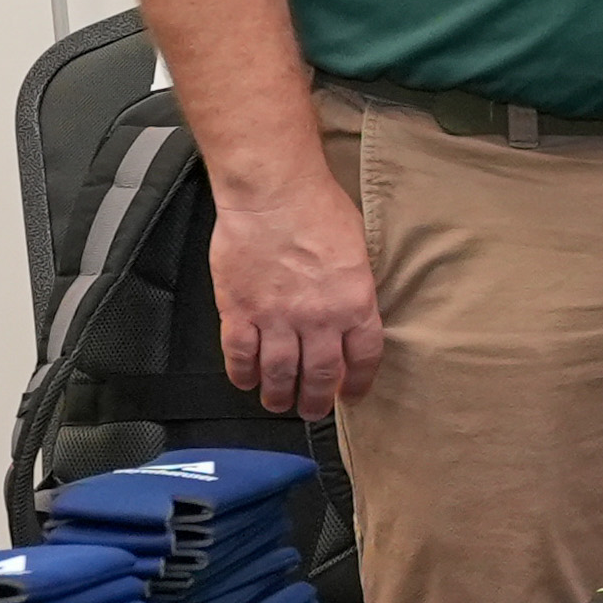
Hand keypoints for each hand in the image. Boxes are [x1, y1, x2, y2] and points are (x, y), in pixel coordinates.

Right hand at [207, 173, 387, 413]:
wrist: (273, 192)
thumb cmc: (317, 208)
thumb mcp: (358, 250)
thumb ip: (355, 288)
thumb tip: (352, 314)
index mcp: (354, 304)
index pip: (362, 359)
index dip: (357, 383)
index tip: (351, 395)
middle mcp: (318, 320)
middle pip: (320, 376)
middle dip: (316, 401)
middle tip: (312, 410)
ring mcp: (276, 318)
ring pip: (279, 374)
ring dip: (279, 395)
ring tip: (278, 403)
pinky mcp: (239, 311)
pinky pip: (240, 355)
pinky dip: (243, 374)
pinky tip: (246, 381)